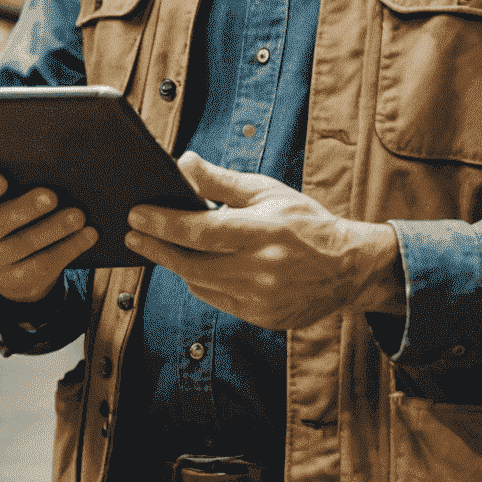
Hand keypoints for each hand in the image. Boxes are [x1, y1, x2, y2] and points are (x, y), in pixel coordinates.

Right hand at [0, 173, 97, 303]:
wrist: (13, 264)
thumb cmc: (11, 212)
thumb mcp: (3, 199)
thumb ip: (14, 180)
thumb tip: (47, 158)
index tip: (2, 180)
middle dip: (25, 209)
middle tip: (51, 195)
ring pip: (23, 245)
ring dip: (54, 229)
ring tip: (78, 215)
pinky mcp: (15, 280)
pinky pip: (43, 264)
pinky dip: (69, 247)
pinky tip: (88, 234)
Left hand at [125, 153, 404, 330]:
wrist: (348, 267)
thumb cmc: (304, 221)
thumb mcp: (266, 191)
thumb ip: (220, 181)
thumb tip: (181, 163)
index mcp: (264, 231)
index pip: (201, 230)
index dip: (163, 223)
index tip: (136, 214)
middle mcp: (262, 269)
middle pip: (193, 263)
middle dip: (157, 247)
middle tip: (132, 234)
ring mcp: (261, 299)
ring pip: (200, 284)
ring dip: (177, 264)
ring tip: (159, 245)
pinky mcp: (262, 318)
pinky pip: (217, 300)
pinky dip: (201, 281)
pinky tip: (194, 266)